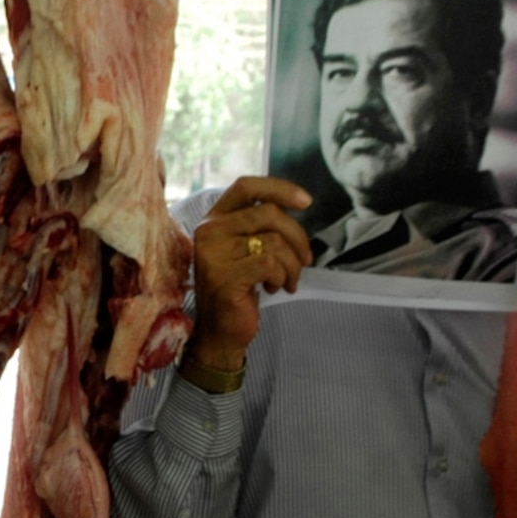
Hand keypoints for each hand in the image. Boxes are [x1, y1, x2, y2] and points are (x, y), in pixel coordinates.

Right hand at [185, 177, 313, 372]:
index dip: (279, 188)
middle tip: (305, 260)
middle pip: (268, 213)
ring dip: (292, 264)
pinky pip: (270, 264)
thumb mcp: (245, 249)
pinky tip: (275, 288)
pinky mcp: (225, 276)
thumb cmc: (238, 289)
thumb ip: (260, 226)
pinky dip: (281, 277)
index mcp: (214, 219)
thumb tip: (298, 206)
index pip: (247, 186)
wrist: (220, 331)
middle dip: (297, 237)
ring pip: (274, 241)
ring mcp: (214, 254)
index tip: (306, 202)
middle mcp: (210, 231)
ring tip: (287, 281)